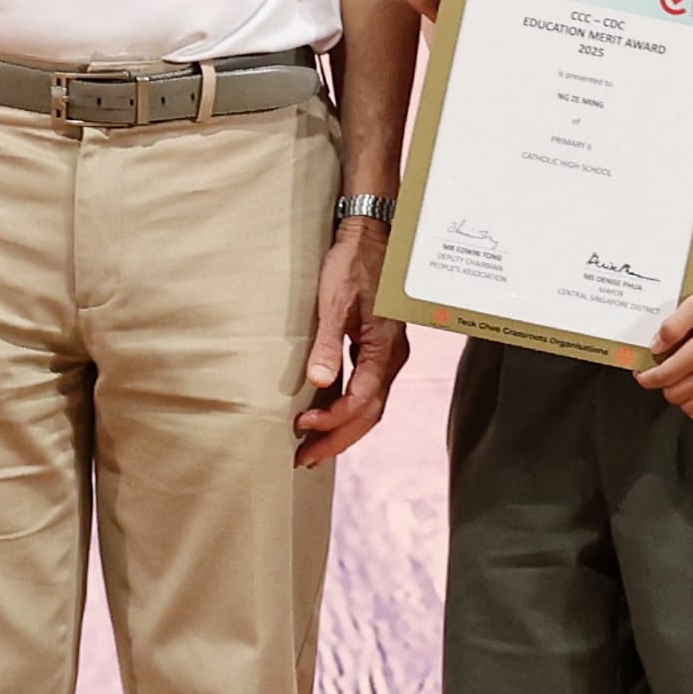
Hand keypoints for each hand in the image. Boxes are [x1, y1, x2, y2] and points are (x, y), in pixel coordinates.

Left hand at [293, 218, 406, 463]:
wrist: (372, 234)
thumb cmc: (353, 263)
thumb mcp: (335, 300)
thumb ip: (328, 342)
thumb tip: (319, 382)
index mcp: (384, 349)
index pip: (360, 401)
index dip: (331, 420)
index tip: (301, 426)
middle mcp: (392, 358)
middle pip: (368, 414)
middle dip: (337, 439)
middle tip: (304, 459)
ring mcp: (388, 356)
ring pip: (370, 406)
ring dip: (342, 429)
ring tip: (313, 448)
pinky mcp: (379, 350)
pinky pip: (367, 391)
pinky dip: (347, 409)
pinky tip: (326, 415)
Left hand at [641, 282, 692, 424]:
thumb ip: (672, 327)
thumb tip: (655, 347)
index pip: (663, 377)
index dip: (646, 377)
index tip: (641, 373)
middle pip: (674, 394)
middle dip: (661, 384)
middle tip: (661, 370)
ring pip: (689, 406)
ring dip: (678, 395)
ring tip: (678, 379)